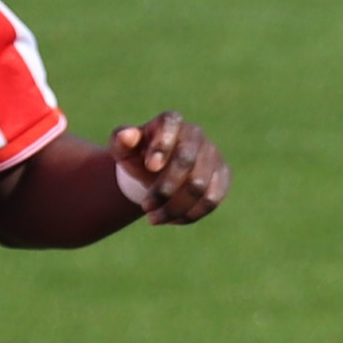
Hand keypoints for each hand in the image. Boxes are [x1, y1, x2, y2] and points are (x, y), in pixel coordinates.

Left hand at [112, 112, 227, 224]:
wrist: (156, 171)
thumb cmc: (139, 157)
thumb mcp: (123, 150)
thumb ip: (120, 141)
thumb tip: (126, 136)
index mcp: (170, 122)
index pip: (171, 124)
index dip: (162, 146)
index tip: (150, 167)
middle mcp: (195, 134)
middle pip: (186, 161)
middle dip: (164, 188)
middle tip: (145, 206)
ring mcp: (212, 154)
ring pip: (199, 186)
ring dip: (174, 208)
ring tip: (153, 218)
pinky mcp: (222, 175)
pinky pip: (212, 199)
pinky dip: (190, 214)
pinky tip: (172, 220)